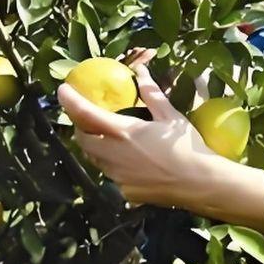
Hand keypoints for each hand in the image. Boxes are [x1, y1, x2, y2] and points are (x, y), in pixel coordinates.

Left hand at [57, 51, 216, 207]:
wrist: (201, 184)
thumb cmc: (187, 146)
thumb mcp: (170, 116)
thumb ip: (150, 93)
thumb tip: (140, 71)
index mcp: (124, 132)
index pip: (86, 114)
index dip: (70, 101)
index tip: (63, 90)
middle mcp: (114, 155)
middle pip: (83, 139)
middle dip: (80, 127)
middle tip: (88, 117)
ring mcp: (117, 176)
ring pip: (96, 159)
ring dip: (96, 146)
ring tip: (109, 138)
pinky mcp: (125, 191)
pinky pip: (112, 175)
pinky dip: (114, 164)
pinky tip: (132, 162)